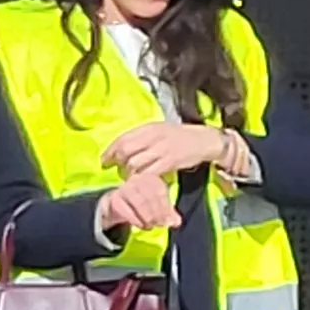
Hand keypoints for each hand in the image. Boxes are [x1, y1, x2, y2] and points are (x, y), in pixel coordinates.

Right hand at [96, 172, 182, 238]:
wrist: (115, 204)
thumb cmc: (141, 202)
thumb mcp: (156, 206)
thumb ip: (168, 213)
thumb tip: (176, 222)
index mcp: (151, 177)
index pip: (161, 191)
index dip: (167, 208)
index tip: (171, 222)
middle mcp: (137, 179)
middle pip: (150, 196)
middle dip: (158, 213)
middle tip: (161, 225)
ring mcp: (124, 187)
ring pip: (139, 201)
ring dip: (148, 216)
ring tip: (151, 226)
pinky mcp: (113, 197)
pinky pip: (125, 209)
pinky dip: (135, 220)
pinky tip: (141, 226)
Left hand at [101, 121, 233, 178]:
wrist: (205, 140)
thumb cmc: (181, 136)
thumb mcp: (160, 130)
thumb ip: (142, 137)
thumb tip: (122, 149)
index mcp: (149, 128)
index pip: (122, 139)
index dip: (110, 151)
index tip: (105, 160)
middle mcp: (153, 137)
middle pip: (125, 151)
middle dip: (117, 163)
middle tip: (115, 170)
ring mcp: (161, 150)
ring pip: (135, 164)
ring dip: (128, 173)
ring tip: (130, 176)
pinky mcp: (169, 162)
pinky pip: (149, 173)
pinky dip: (142, 178)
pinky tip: (142, 181)